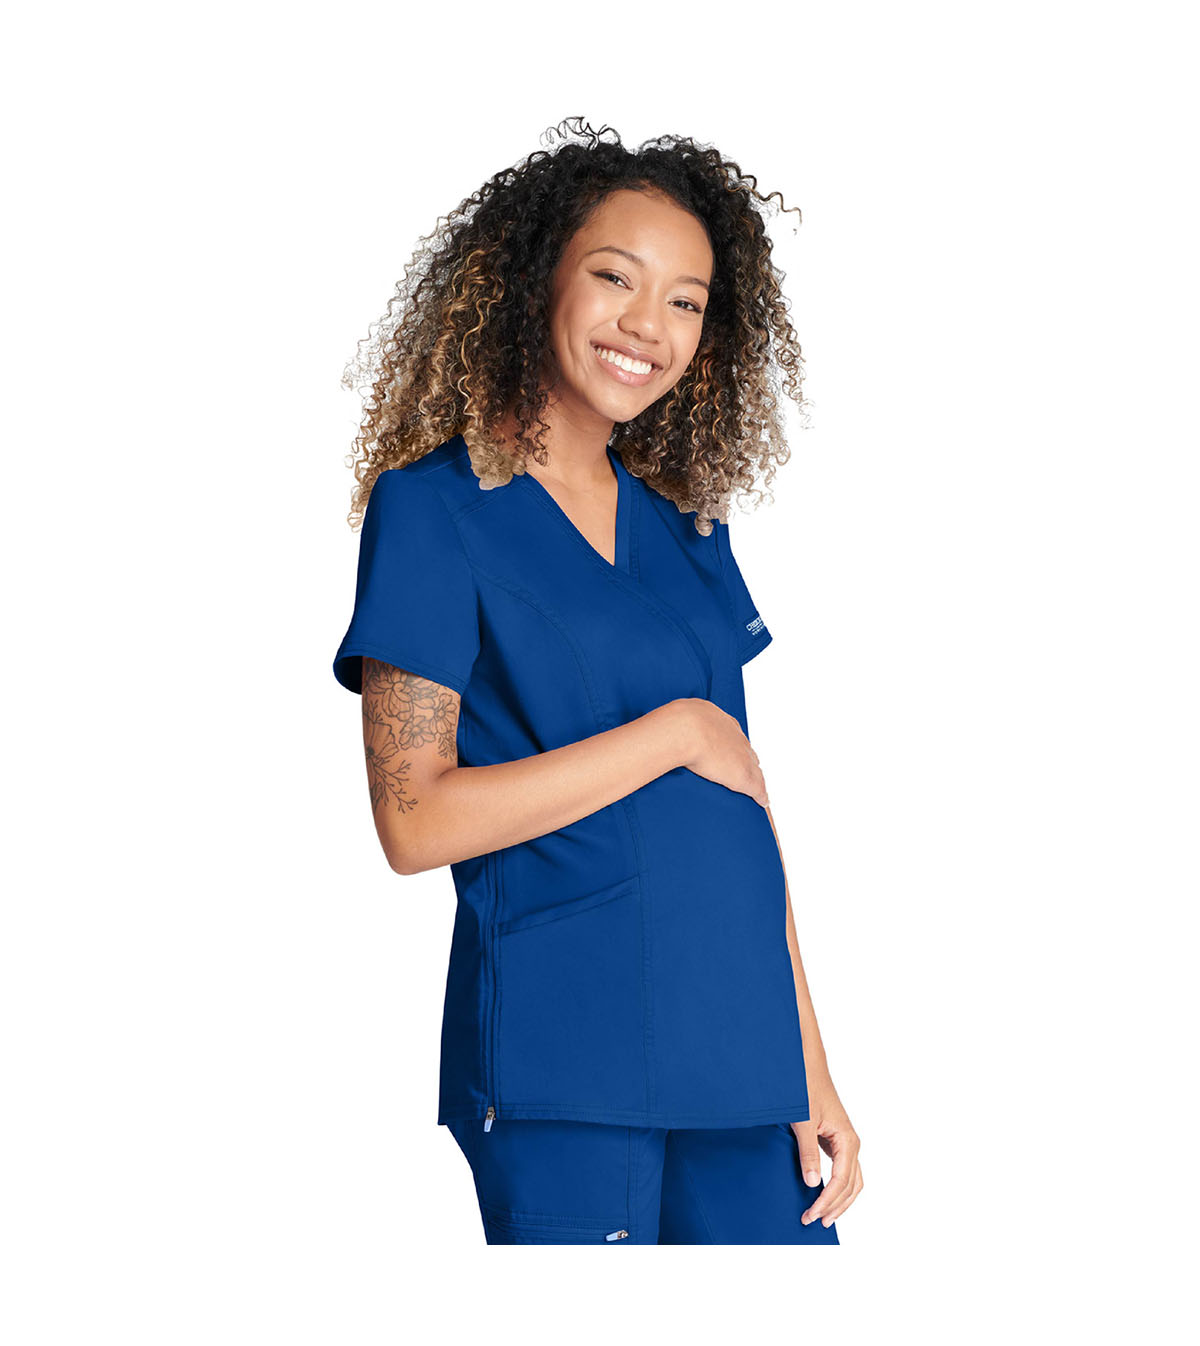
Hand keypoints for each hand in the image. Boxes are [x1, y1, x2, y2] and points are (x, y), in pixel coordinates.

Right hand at [670, 698, 768, 807]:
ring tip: (756, 789)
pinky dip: (760, 795)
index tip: (730, 755)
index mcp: (719, 720)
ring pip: (755, 769)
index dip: (733, 747)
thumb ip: (672, 724)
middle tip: (743, 772)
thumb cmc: (674, 723)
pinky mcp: (743, 775)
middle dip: (746, 761)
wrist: (685, 730)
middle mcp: (735, 736)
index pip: (733, 736)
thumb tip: (657, 728)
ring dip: (755, 778)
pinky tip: (762, 802)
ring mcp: (741, 755)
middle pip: (747, 752)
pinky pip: (758, 787)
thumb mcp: (675, 717)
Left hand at [785, 1073, 862, 1228]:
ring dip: (839, 1200)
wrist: (807, 1066)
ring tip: (823, 1216)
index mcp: (848, 1140)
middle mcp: (851, 1144)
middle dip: (835, 1207)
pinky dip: (837, 1186)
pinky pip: (843, 1170)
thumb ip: (807, 1152)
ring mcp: (846, 1142)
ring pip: (851, 1181)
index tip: (811, 1215)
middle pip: (851, 1186)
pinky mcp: (837, 1140)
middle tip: (816, 1222)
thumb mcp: (804, 1121)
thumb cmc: (807, 1088)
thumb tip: (812, 1183)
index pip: (841, 1182)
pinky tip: (823, 1194)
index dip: (827, 1201)